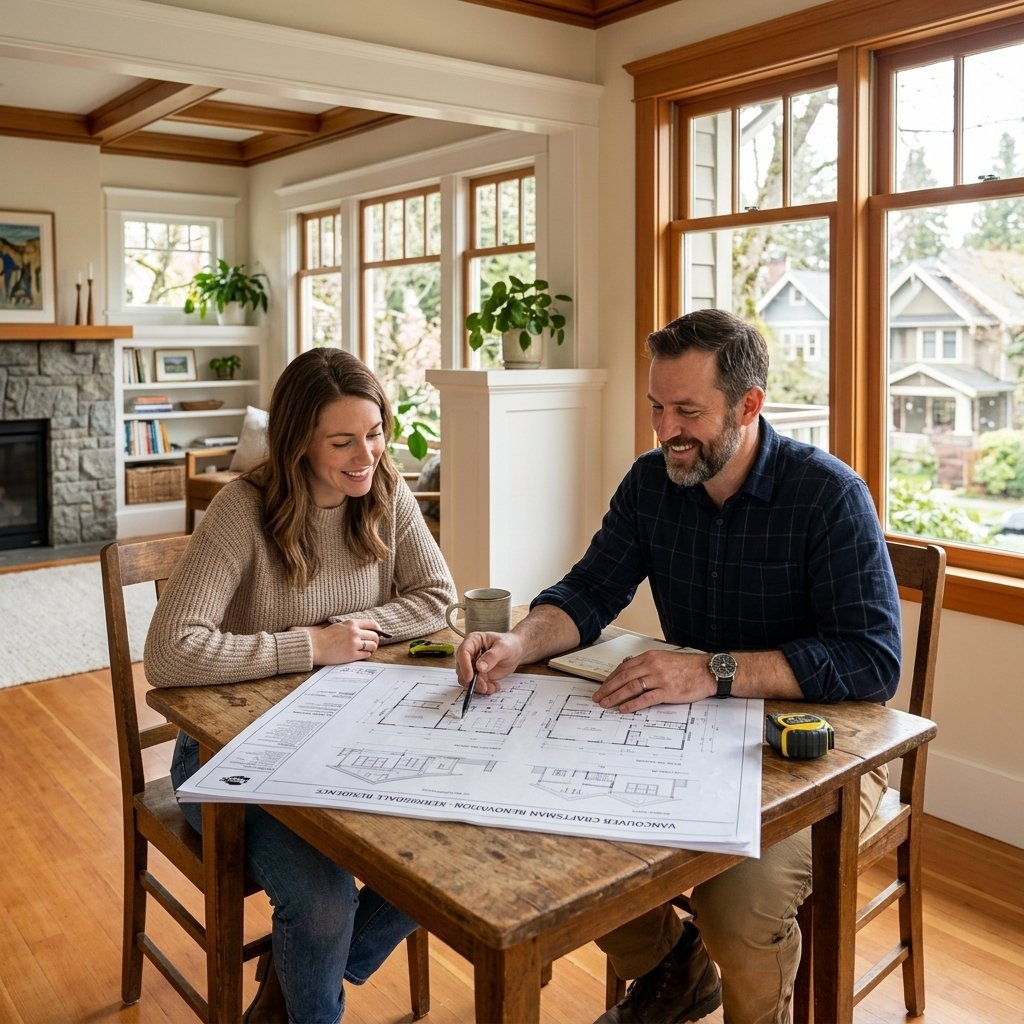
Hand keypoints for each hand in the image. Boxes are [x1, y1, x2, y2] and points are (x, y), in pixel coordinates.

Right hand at [290, 618, 383, 664]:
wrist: (315, 646)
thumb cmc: (326, 636)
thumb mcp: (340, 625)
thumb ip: (354, 627)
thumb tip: (369, 630)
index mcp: (352, 623)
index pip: (373, 624)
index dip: (378, 629)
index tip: (380, 633)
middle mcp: (354, 632)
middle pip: (375, 636)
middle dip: (376, 640)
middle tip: (372, 643)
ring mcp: (354, 644)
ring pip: (373, 646)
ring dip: (372, 648)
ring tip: (368, 649)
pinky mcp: (352, 655)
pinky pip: (366, 654)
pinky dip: (366, 654)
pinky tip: (361, 654)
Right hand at [455, 631, 522, 693]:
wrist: (516, 651)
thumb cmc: (509, 644)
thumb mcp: (503, 648)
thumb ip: (492, 656)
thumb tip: (479, 667)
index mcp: (473, 641)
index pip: (463, 652)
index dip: (464, 666)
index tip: (470, 677)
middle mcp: (470, 653)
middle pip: (461, 668)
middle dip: (471, 680)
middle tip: (484, 687)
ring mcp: (473, 665)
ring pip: (466, 679)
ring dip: (478, 686)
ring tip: (492, 687)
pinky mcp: (478, 675)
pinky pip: (475, 685)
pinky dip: (484, 688)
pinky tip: (495, 686)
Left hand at [594, 651, 712, 711]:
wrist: (707, 671)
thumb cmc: (687, 666)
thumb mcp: (664, 659)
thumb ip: (648, 665)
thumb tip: (630, 674)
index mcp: (650, 657)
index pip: (624, 668)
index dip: (610, 678)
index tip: (602, 686)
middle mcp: (652, 665)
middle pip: (623, 678)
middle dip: (608, 688)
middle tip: (598, 697)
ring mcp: (659, 678)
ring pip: (631, 688)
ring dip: (615, 697)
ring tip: (606, 704)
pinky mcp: (668, 691)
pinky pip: (646, 698)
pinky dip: (632, 704)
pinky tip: (624, 709)